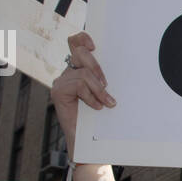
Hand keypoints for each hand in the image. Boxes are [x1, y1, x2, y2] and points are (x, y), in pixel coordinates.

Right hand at [52, 32, 116, 157]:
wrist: (90, 142)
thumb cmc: (101, 118)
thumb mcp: (106, 92)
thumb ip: (105, 79)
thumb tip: (124, 62)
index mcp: (80, 68)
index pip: (76, 42)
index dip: (83, 38)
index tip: (95, 46)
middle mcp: (69, 72)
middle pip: (79, 52)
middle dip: (96, 67)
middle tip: (107, 84)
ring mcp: (61, 82)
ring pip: (83, 73)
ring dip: (98, 89)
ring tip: (106, 102)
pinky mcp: (58, 92)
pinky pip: (78, 85)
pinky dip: (91, 96)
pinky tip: (96, 107)